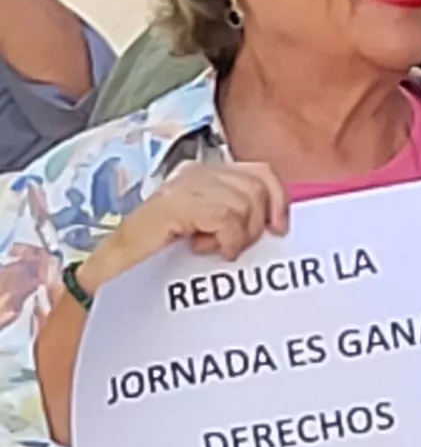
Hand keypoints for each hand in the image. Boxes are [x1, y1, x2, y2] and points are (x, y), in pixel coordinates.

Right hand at [93, 160, 290, 287]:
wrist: (117, 273)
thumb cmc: (166, 258)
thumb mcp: (214, 232)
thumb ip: (240, 217)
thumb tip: (278, 222)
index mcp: (207, 175)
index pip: (261, 173)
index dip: (278, 200)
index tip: (278, 230)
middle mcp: (195, 173)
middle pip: (257, 188)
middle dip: (254, 224)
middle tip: (228, 245)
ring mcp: (182, 185)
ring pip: (244, 203)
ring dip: (234, 235)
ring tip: (206, 246)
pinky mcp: (174, 203)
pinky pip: (225, 217)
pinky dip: (224, 239)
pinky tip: (201, 249)